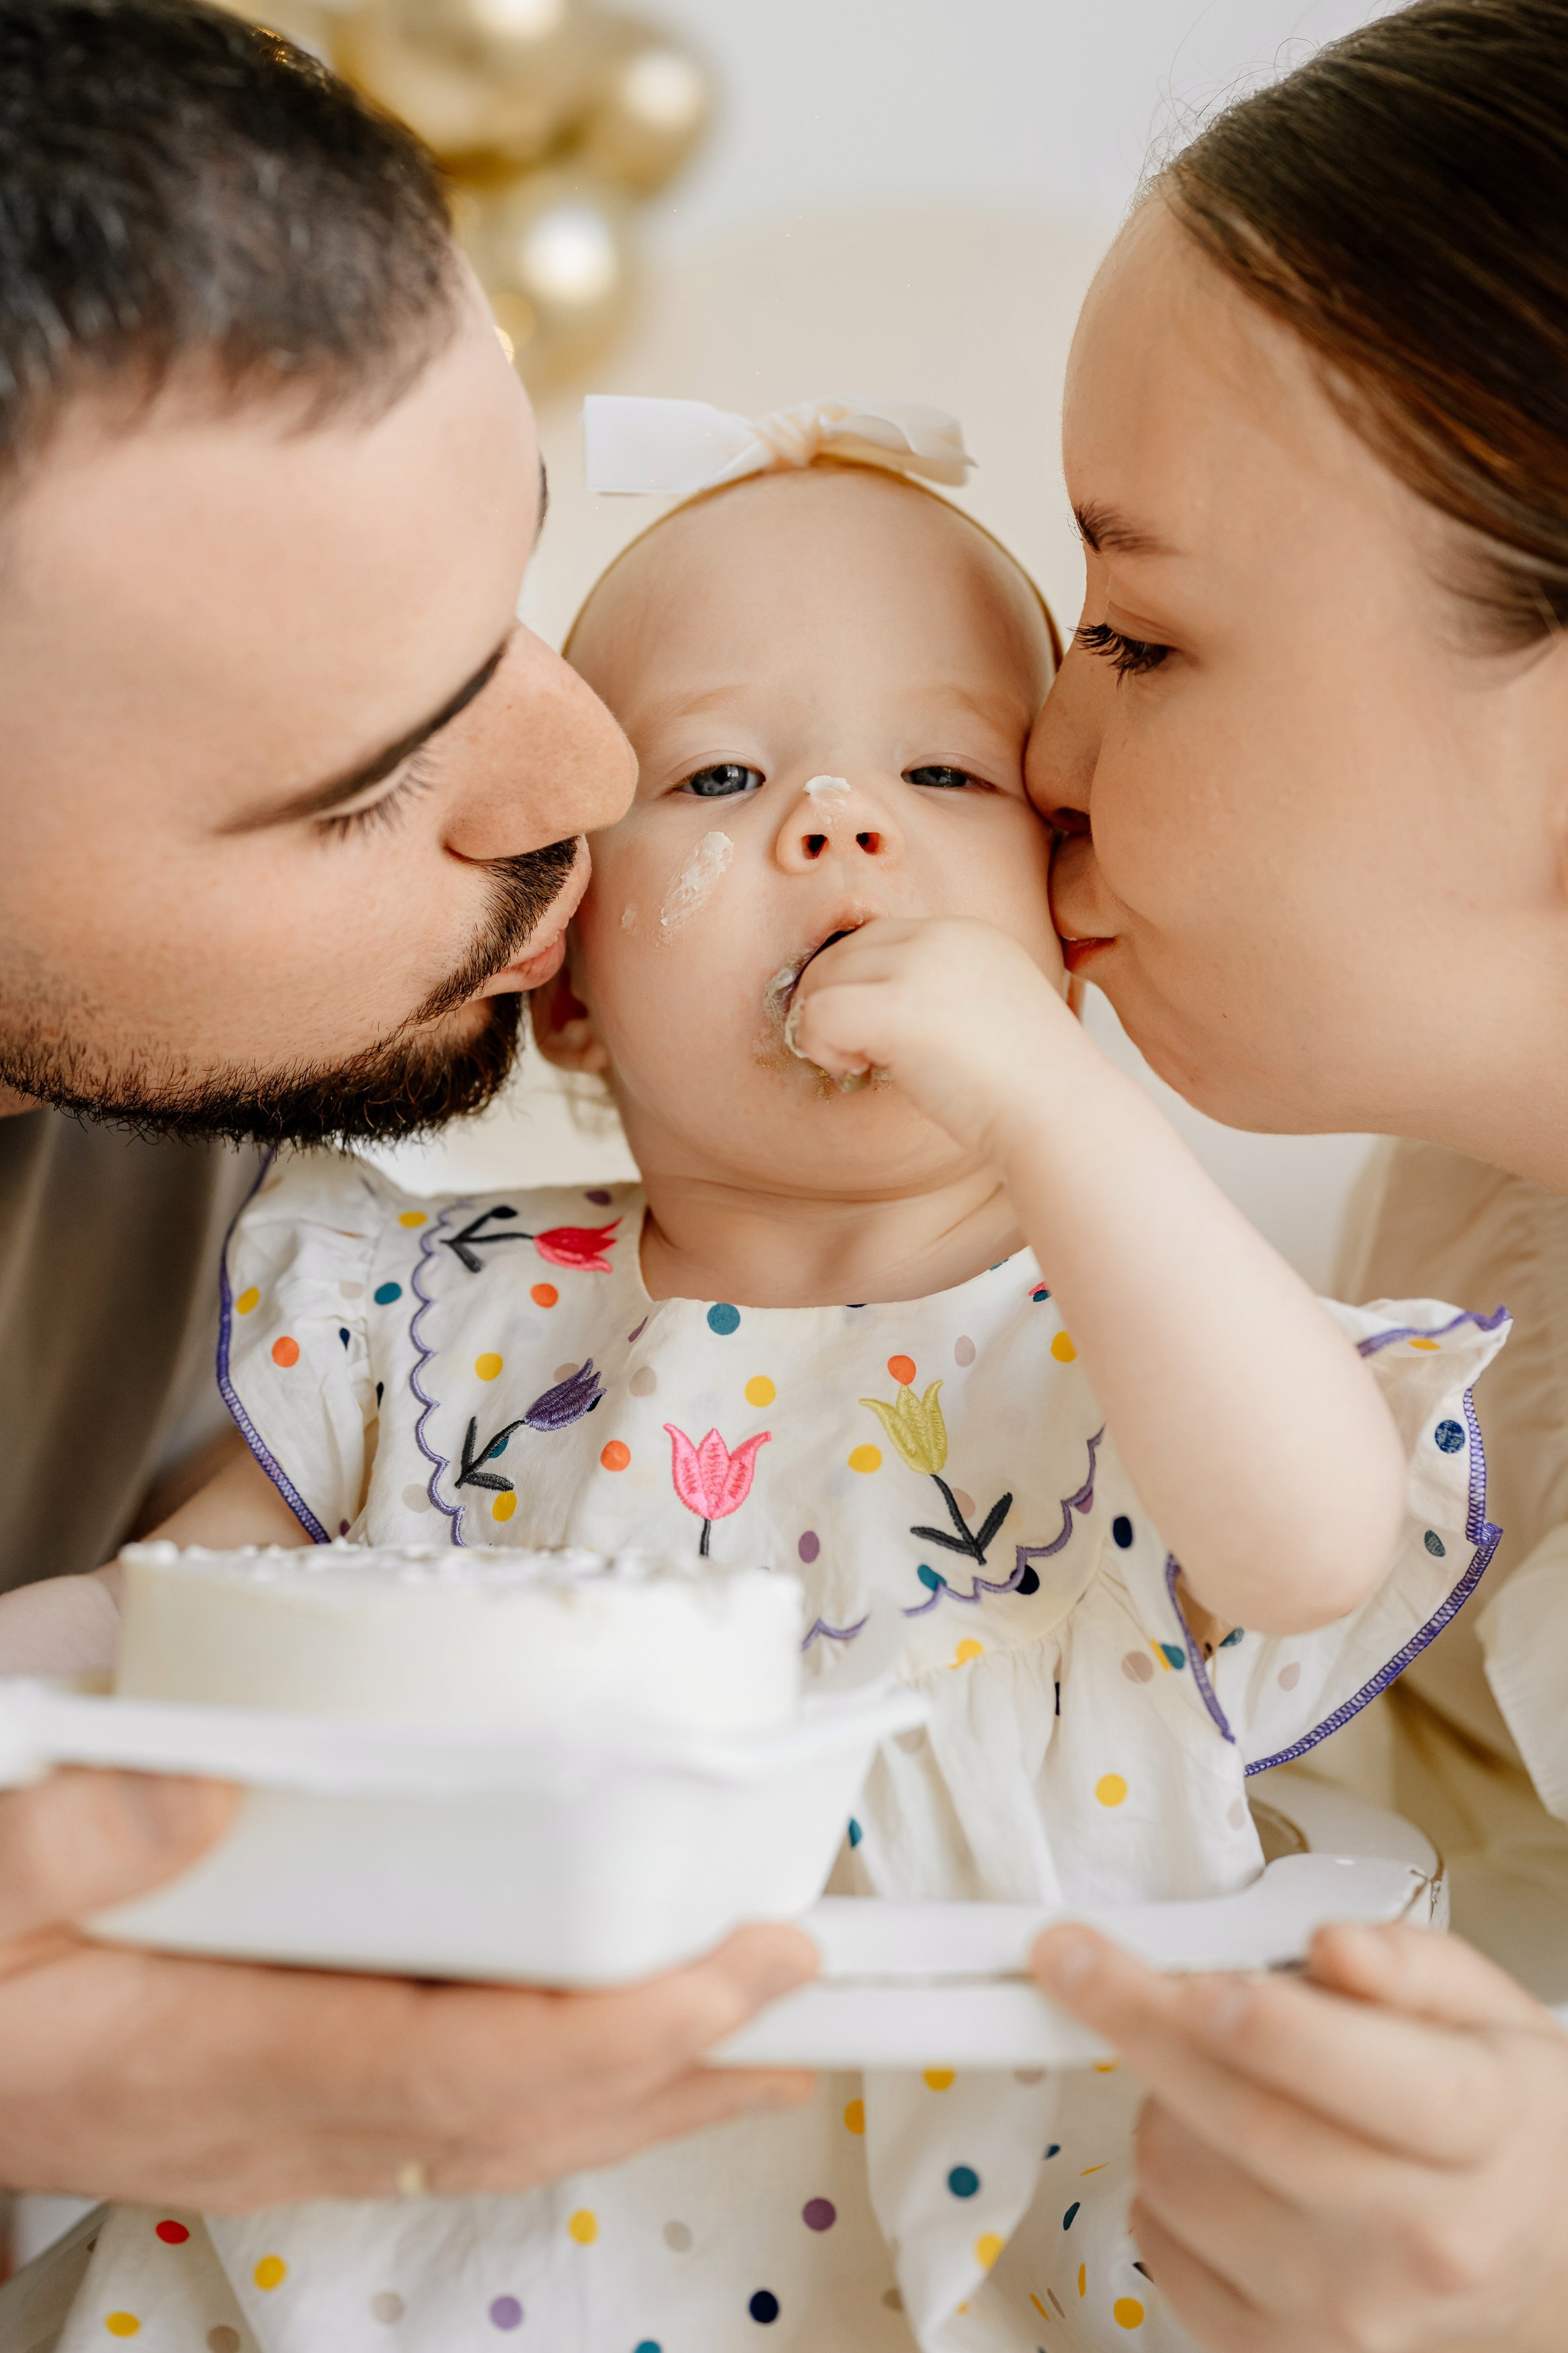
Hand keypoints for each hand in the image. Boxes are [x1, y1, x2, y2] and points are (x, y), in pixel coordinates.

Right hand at [0, 1767, 814, 2209]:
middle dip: (684, 2069)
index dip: (628, 2027)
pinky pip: (454, 2118)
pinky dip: (561, 2089)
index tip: (749, 1963)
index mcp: (217, 2055)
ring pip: (501, 2131)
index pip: (473, 2066)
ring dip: (643, 2090)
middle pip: (522, 2119)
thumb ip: (70, 1837)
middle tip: (812, 1995)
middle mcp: (273, 2115)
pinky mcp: (273, 2106)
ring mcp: (277, 2126)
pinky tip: (612, 2048)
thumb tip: (207, 1785)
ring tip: (763, 2035)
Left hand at [788, 915, 1080, 1154]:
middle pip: (844, 952)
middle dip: (835, 1002)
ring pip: (824, 979)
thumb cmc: (1026, 1087)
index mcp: (968, 934)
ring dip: (825, 1026)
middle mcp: (943, 936)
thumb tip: (864, 1009)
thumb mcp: (986, 1013)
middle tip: (860, 1054)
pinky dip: (820, 1046)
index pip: (879, 939)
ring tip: (860, 1064)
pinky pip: (817, 1014)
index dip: (862, 986)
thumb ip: (936, 994)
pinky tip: (855, 1070)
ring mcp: (919, 967)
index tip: (878, 1035)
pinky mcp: (897, 1006)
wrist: (1060, 1112)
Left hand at [1033, 1919, 1567, 2351]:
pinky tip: (1211, 2151)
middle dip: (1137, 2020)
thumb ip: (1409, 1963)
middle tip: (1076, 1960)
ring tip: (1214, 2070)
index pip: (1344, 2069)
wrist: (1536, 2258)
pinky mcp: (1282, 2350)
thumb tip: (1333, 1947)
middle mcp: (1415, 2237)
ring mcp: (1345, 2309)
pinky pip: (1159, 2247)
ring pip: (1181, 2177)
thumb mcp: (1490, 2011)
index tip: (1165, 1963)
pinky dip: (1157, 2182)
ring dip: (1160, 2099)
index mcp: (1477, 2130)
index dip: (1249, 2015)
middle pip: (1242, 2119)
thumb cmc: (1503, 2123)